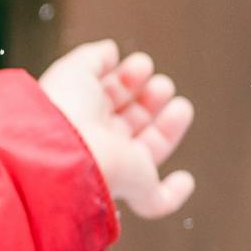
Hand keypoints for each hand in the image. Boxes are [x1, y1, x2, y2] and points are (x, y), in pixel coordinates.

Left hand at [37, 41, 193, 223]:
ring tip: (178, 103)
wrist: (65, 151)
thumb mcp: (75, 71)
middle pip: (129, 123)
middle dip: (147, 100)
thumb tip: (111, 50)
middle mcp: (98, 144)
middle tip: (160, 83)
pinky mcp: (136, 188)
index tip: (140, 63)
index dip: (125, 80)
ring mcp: (117, 168)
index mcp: (79, 116)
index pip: (107, 99)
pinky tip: (185, 180)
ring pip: (147, 151)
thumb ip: (93, 57)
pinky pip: (156, 201)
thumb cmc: (65, 110)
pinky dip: (174, 194)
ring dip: (167, 128)